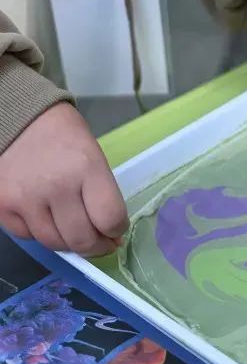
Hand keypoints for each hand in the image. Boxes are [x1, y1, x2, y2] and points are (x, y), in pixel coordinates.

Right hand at [0, 102, 127, 255]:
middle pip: (83, 239)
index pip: (110, 219)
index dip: (117, 230)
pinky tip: (47, 219)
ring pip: (55, 243)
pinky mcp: (2, 206)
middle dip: (97, 246)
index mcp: (87, 169)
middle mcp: (56, 187)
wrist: (14, 117)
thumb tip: (110, 232)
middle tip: (101, 242)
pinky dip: (42, 234)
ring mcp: (25, 199)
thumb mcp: (93, 157)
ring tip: (75, 231)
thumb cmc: (62, 135)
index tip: (116, 230)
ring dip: (70, 243)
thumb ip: (102, 194)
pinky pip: (28, 236)